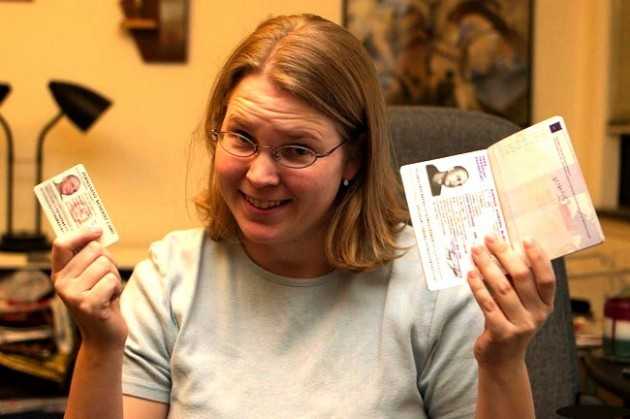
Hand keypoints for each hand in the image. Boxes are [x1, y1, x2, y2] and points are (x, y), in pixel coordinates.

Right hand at [51, 228, 127, 349]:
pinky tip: (110, 301)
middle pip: (94, 250)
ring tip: (107, 291)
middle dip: (109, 262)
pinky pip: (111, 280)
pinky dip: (117, 288)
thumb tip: (97, 232)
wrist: (104, 335)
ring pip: (105, 264)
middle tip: (106, 280)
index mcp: (59, 273)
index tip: (98, 230)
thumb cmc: (102, 299)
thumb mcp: (93, 274)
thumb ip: (92, 255)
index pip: (61, 244)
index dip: (80, 233)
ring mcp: (72, 295)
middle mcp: (61, 283)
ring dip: (114, 276)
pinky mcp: (87, 305)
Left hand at [467, 235, 554, 368]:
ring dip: (486, 266)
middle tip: (488, 238)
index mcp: (546, 304)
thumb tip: (504, 249)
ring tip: (475, 251)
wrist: (502, 360)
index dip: (538, 257)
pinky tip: (470, 273)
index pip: (547, 278)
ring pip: (502, 288)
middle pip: (522, 277)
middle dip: (504, 254)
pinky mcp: (502, 332)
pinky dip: (478, 286)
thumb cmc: (509, 322)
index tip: (525, 238)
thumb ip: (517, 283)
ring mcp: (521, 325)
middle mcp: (537, 314)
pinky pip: (487, 304)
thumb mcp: (521, 304)